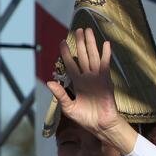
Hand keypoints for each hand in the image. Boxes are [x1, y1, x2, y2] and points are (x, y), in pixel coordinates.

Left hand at [46, 27, 137, 153]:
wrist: (100, 125)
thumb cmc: (85, 118)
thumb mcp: (68, 107)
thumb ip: (60, 94)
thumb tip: (49, 82)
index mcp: (77, 83)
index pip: (70, 64)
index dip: (66, 53)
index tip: (62, 42)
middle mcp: (87, 77)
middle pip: (83, 56)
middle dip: (80, 43)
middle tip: (78, 30)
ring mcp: (97, 78)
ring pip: (93, 57)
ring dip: (91, 44)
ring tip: (88, 31)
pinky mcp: (106, 81)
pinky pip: (105, 65)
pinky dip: (106, 55)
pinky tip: (106, 44)